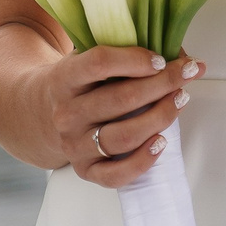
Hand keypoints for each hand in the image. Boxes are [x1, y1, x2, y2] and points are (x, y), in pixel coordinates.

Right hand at [39, 46, 202, 188]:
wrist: (39, 114)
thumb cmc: (78, 82)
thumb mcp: (86, 57)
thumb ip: (124, 51)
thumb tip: (178, 54)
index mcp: (64, 79)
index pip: (99, 64)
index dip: (136, 60)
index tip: (162, 59)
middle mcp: (66, 114)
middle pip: (121, 100)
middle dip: (162, 84)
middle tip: (186, 73)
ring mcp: (74, 145)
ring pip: (124, 137)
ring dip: (160, 117)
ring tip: (180, 100)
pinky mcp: (84, 170)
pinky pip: (116, 175)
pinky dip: (143, 160)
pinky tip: (161, 141)